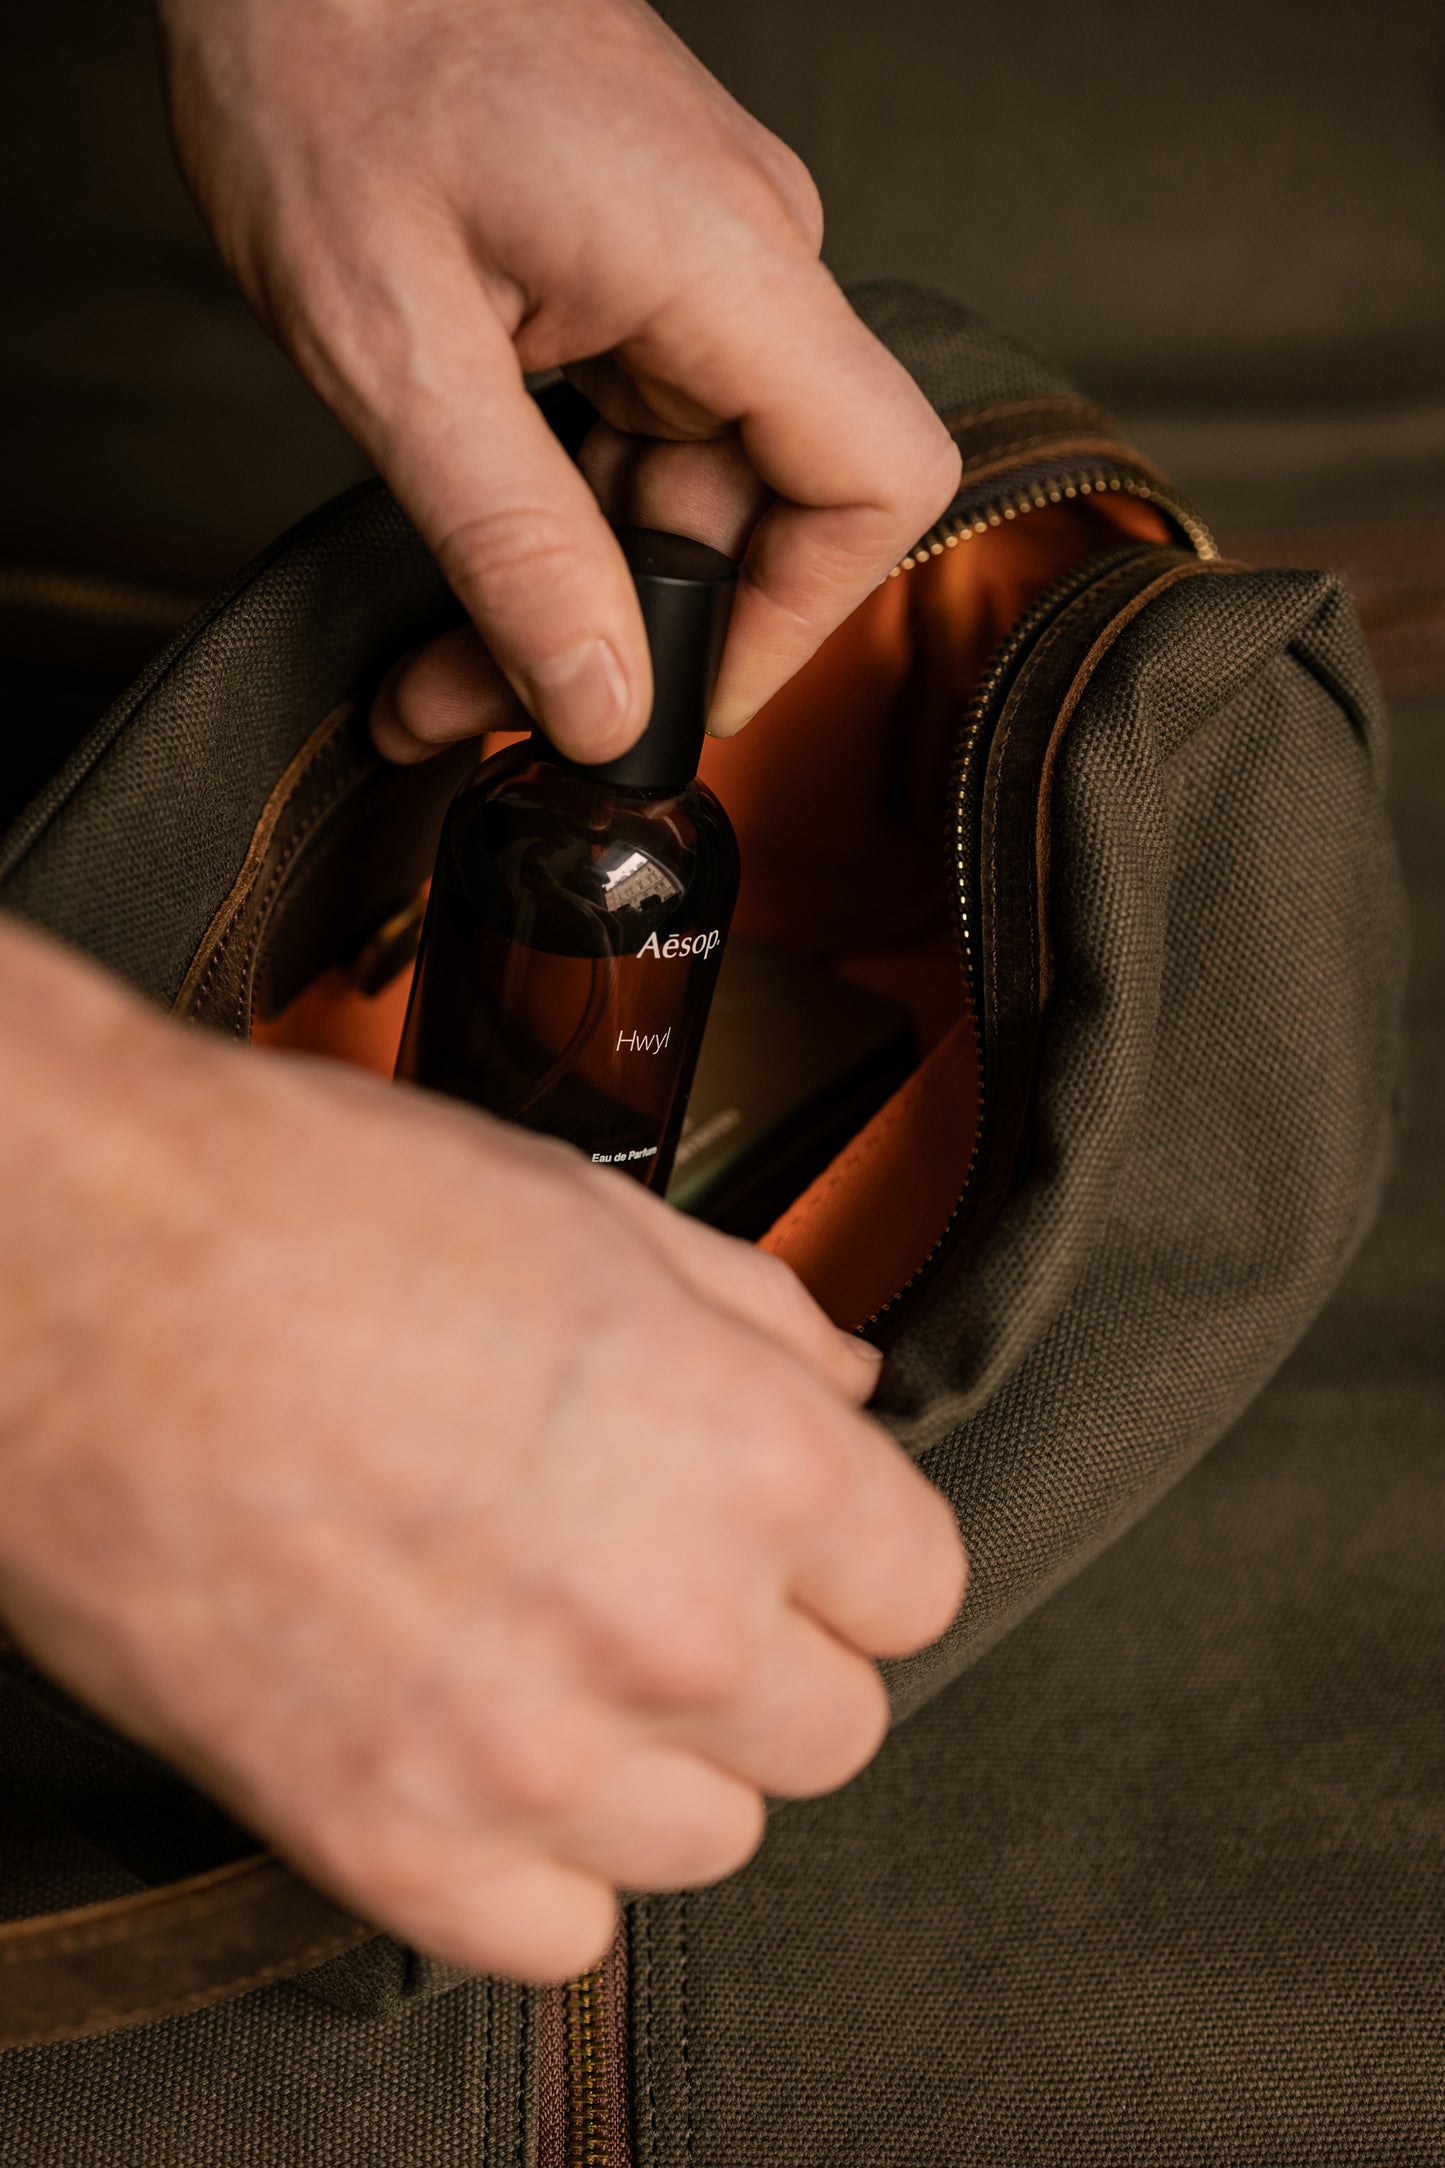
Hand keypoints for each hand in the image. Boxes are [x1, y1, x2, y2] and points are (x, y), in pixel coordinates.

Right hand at [0, 925, 964, 1980]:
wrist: (81, 1276)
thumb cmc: (311, 1215)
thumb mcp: (588, 1211)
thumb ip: (755, 1317)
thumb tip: (842, 1379)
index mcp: (749, 1458)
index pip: (918, 1589)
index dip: (857, 1549)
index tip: (801, 1536)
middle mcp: (666, 1629)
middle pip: (834, 1729)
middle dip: (772, 1654)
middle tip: (668, 1581)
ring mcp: (527, 1759)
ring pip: (710, 1839)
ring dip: (664, 1761)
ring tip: (563, 1658)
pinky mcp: (384, 1842)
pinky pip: (557, 1936)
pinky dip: (540, 1862)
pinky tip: (485, 1751)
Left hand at [156, 0, 960, 762]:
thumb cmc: (318, 58)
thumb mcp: (396, 345)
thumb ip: (514, 544)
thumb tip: (608, 704)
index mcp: (726, 262)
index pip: (877, 479)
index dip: (801, 616)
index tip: (688, 697)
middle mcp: (743, 257)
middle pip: (758, 509)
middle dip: (625, 636)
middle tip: (478, 708)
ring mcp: (694, 255)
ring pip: (681, 485)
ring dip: (568, 590)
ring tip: (431, 666)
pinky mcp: (638, 258)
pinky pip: (634, 426)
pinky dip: (552, 511)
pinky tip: (456, 564)